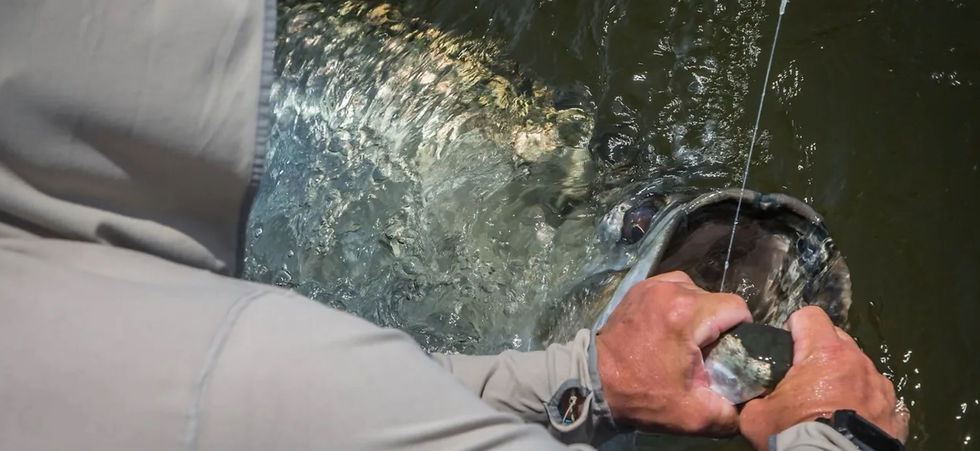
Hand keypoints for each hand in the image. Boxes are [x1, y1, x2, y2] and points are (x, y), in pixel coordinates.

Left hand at [595, 271, 751, 435]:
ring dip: (699, 313)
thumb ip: (730, 413)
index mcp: (687, 314)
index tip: (733, 351)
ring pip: (696, 291)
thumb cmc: (642, 395)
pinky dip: (679, 304)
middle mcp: (671, 290)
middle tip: (708, 353)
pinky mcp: (639, 288)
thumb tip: (750, 409)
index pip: (736, 308)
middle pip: (715, 300)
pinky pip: (674, 288)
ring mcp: (652, 286)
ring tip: (689, 340)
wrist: (595, 383)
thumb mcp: (693, 414)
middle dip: (718, 325)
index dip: (743, 330)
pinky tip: (673, 327)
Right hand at [739, 306, 909, 449]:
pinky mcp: (896, 412)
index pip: (809, 316)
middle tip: (805, 377)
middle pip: (837, 339)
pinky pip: (879, 396)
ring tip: (831, 402)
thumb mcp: (757, 416)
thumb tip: (753, 395)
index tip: (787, 347)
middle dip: (821, 352)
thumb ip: (757, 395)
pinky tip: (853, 418)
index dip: (794, 327)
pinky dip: (865, 402)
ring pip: (860, 367)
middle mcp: (858, 361)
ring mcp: (881, 386)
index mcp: (824, 353)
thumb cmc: (795, 435)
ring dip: (845, 377)